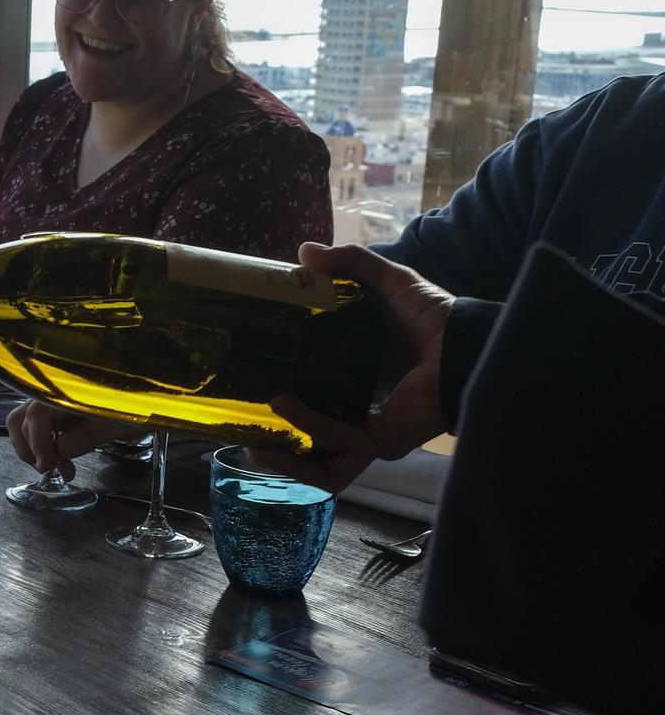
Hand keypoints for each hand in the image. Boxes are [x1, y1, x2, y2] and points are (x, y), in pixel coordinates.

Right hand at [6, 400, 141, 480]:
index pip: (36, 413)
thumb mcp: (120, 421)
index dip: (37, 441)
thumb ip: (89, 434)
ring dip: (32, 450)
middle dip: (31, 449)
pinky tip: (64, 464)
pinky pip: (40, 430)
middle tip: (50, 470)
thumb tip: (59, 450)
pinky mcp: (58, 414)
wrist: (148, 395)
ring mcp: (53, 404)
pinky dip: (45, 449)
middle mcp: (54, 394)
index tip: (46, 465)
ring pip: (24, 424)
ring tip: (54, 468)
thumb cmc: (137, 403)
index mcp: (66, 390)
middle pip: (21, 419)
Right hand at [255, 242, 452, 491]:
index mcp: (362, 385)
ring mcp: (374, 433)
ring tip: (255, 448)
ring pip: (325, 463)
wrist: (468, 341)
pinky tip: (282, 405)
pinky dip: (308, 425)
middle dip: (281, 455)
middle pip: (317, 448)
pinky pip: (338, 438)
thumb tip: (303, 251)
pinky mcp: (383, 440)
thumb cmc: (436, 318)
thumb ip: (351, 265)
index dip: (286, 411)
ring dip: (288, 462)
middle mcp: (365, 415)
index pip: (318, 407)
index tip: (253, 395)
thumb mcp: (388, 284)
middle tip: (246, 438)